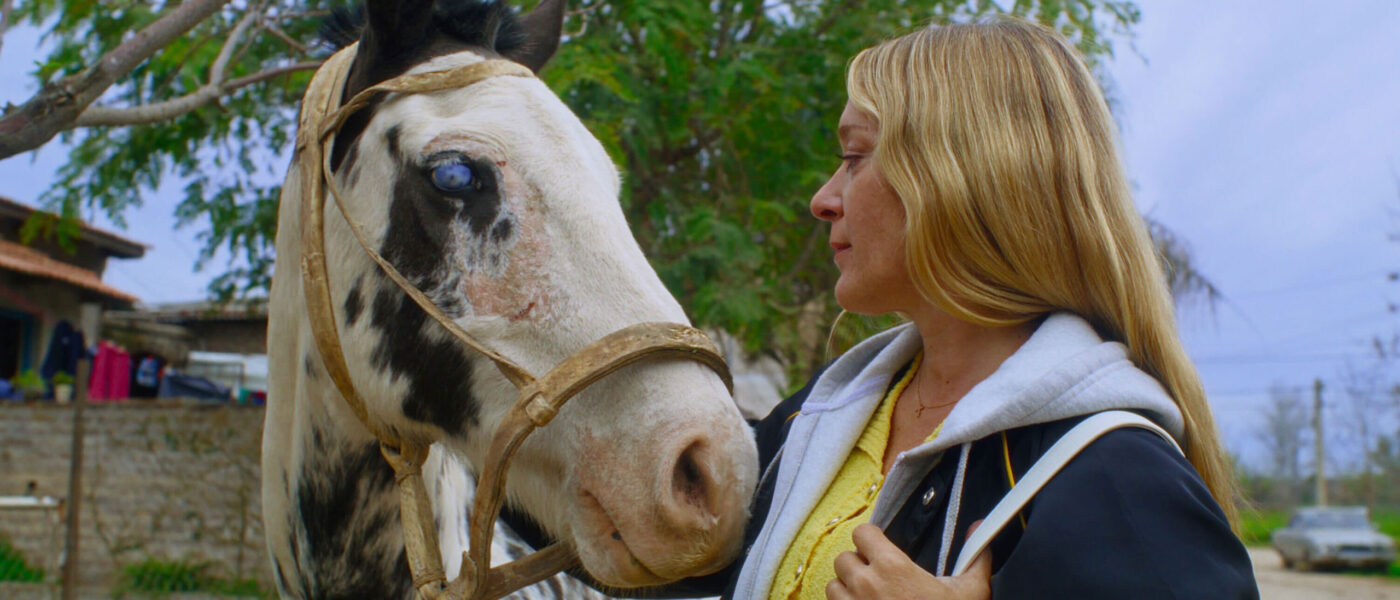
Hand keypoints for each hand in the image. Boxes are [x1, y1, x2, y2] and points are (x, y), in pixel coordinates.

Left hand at [826, 522, 990, 599]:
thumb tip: (978, 527)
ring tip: (867, 597)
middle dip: (857, 565)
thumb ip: (975, 557)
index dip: (871, 539)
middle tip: (876, 576)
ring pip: (833, 586)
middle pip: (844, 558)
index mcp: (892, 567)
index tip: (880, 549)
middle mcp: (866, 584)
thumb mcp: (971, 591)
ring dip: (846, 588)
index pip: (862, 533)